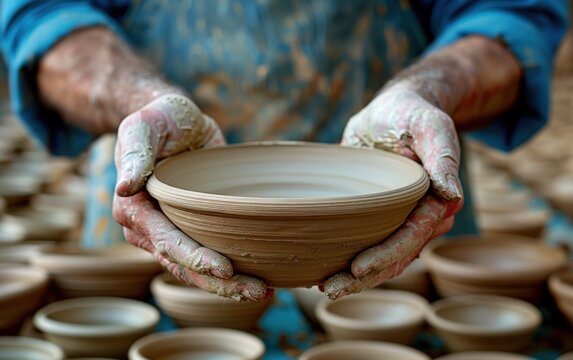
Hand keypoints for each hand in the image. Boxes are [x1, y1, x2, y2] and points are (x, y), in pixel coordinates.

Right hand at [112, 94, 268, 300]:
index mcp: (133, 208)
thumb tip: (124, 187)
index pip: (166, 241)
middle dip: (220, 283)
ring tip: (264, 292)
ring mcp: (167, 234)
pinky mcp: (187, 231)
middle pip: (183, 266)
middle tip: (259, 291)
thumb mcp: (144, 126)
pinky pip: (205, 259)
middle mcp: (147, 229)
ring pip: (194, 271)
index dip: (195, 258)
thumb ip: (135, 153)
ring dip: (228, 286)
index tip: (225, 268)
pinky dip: (227, 273)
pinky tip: (256, 276)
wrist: (174, 123)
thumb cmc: (158, 120)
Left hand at [323, 85, 463, 299]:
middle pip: (396, 257)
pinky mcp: (381, 216)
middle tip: (330, 288)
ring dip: (357, 277)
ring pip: (383, 257)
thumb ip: (444, 155)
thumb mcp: (430, 124)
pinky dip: (351, 257)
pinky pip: (370, 243)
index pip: (412, 237)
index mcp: (437, 201)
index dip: (386, 255)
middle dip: (365, 277)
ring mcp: (401, 220)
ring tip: (324, 286)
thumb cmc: (412, 114)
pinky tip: (326, 267)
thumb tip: (452, 194)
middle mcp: (422, 217)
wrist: (394, 110)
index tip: (356, 270)